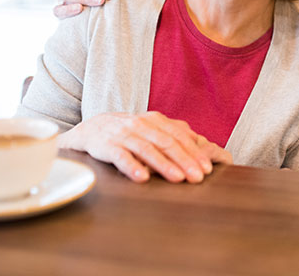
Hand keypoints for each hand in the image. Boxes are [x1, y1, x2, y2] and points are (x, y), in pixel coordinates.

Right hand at [58, 111, 232, 182]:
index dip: (194, 152)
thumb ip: (177, 134)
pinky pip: (120, 156)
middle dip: (184, 160)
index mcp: (155, 120)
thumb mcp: (153, 128)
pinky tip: (142, 178)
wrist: (90, 129)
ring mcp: (123, 134)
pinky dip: (132, 166)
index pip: (179, 137)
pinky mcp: (105, 146)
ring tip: (177, 179)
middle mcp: (141, 124)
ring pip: (147, 149)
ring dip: (163, 165)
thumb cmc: (128, 132)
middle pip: (166, 143)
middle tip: (198, 178)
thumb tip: (206, 144)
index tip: (207, 169)